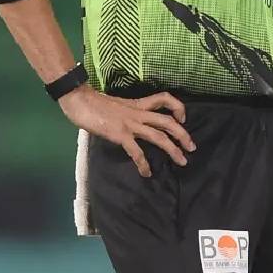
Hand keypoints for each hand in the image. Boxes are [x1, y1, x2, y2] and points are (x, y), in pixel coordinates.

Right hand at [59, 88, 195, 177]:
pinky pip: (136, 151)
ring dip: (173, 150)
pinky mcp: (120, 134)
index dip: (177, 107)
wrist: (80, 100)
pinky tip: (146, 173)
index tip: (182, 118)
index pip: (164, 98)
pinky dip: (143, 164)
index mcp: (138, 104)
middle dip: (183, 135)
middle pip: (168, 121)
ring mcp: (130, 124)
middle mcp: (138, 113)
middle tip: (192, 148)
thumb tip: (130, 123)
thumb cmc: (94, 102)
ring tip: (182, 161)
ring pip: (159, 136)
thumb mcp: (117, 105)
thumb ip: (127, 113)